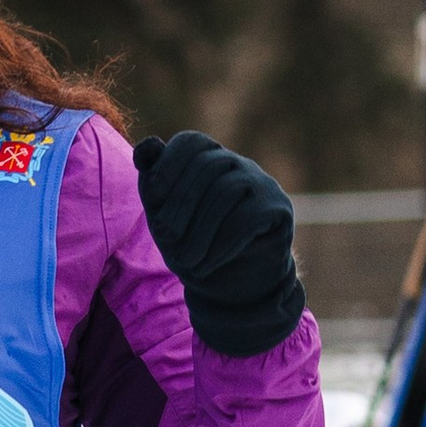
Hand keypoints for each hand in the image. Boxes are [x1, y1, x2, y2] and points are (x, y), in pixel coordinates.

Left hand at [133, 132, 305, 358]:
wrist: (231, 284)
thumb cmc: (193, 244)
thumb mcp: (164, 216)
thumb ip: (153, 183)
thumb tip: (147, 145)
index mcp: (208, 160)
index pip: (192, 141)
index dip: (170, 162)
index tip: (153, 193)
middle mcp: (238, 165)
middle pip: (209, 165)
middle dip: (181, 202)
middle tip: (164, 236)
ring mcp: (262, 184)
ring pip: (228, 190)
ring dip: (201, 229)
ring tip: (185, 261)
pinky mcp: (278, 209)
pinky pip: (249, 218)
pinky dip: (222, 244)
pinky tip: (206, 265)